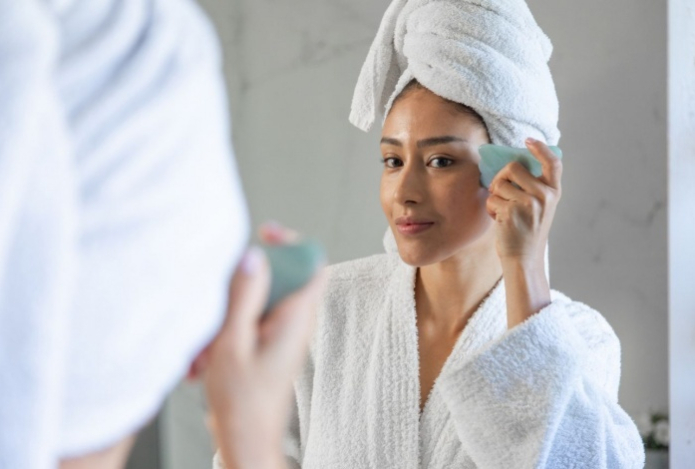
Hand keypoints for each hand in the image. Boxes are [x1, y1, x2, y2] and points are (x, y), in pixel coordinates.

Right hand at [189, 224, 324, 468]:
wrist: (245, 439)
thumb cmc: (242, 402)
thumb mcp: (233, 342)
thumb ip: (244, 296)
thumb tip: (254, 256)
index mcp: (295, 317)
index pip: (313, 263)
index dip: (292, 242)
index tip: (265, 233)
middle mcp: (295, 321)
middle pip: (279, 275)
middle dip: (241, 284)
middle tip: (217, 300)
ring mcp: (282, 331)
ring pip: (258, 298)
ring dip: (227, 312)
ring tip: (206, 344)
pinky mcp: (268, 341)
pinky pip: (249, 318)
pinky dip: (226, 328)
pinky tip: (206, 355)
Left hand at [485, 138, 562, 266]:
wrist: (524, 259)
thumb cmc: (527, 231)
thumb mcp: (539, 207)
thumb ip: (532, 187)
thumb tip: (511, 165)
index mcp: (553, 192)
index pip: (553, 163)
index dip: (540, 149)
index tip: (528, 140)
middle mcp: (545, 195)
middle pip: (513, 167)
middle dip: (501, 177)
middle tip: (500, 192)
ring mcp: (529, 203)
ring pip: (499, 183)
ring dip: (495, 196)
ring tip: (503, 211)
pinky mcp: (512, 211)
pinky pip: (492, 199)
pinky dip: (491, 209)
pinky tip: (500, 221)